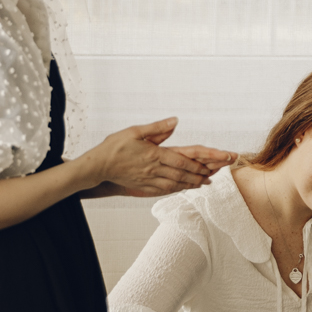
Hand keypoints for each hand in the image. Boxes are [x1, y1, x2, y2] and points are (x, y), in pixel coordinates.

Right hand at [84, 120, 222, 196]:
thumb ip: (157, 128)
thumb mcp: (135, 131)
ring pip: (175, 184)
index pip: (183, 160)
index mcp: (154, 155)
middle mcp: (154, 169)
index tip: (212, 165)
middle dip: (201, 175)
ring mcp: (149, 180)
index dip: (200, 163)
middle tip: (215, 175)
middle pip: (183, 174)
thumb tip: (175, 121)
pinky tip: (183, 187)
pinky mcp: (143, 186)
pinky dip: (177, 189)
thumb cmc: (114, 146)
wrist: (97, 166)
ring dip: (191, 184)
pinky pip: (164, 190)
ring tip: (204, 183)